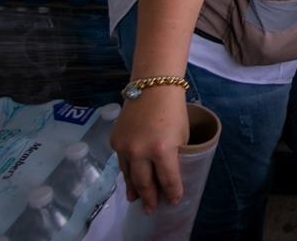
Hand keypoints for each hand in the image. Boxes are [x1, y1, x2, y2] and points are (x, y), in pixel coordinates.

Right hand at [111, 87, 189, 213]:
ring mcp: (125, 147)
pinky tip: (129, 178)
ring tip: (135, 199)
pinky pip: (121, 162)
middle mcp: (140, 151)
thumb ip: (174, 155)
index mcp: (162, 150)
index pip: (168, 179)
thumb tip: (167, 173)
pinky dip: (126, 171)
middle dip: (149, 198)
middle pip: (144, 183)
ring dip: (133, 188)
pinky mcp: (115, 141)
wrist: (153, 87)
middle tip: (151, 209)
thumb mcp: (181, 135)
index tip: (174, 201)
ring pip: (129, 175)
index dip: (172, 192)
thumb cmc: (173, 110)